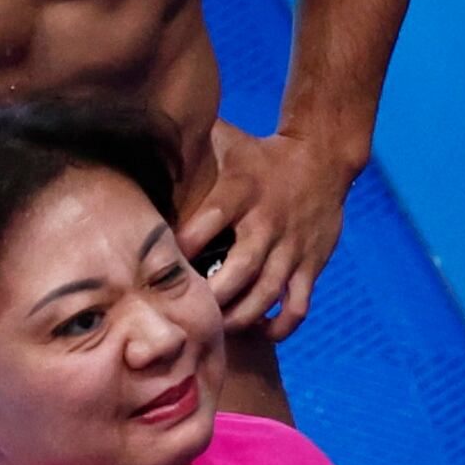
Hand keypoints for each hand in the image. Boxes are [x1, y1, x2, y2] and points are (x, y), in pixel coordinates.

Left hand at [174, 121, 359, 342]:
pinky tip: (259, 331)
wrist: (322, 157)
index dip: (185, 245)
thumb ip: (187, 142)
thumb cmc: (258, 154)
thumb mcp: (225, 140)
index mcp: (241, 192)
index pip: (210, 220)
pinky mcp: (312, 263)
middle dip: (212, 296)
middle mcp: (267, 222)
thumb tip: (141, 133)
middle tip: (186, 313)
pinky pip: (298, 304)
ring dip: (241, 317)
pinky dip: (280, 326)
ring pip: (268, 293)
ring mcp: (292, 246)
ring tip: (214, 329)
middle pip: (242, 268)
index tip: (160, 264)